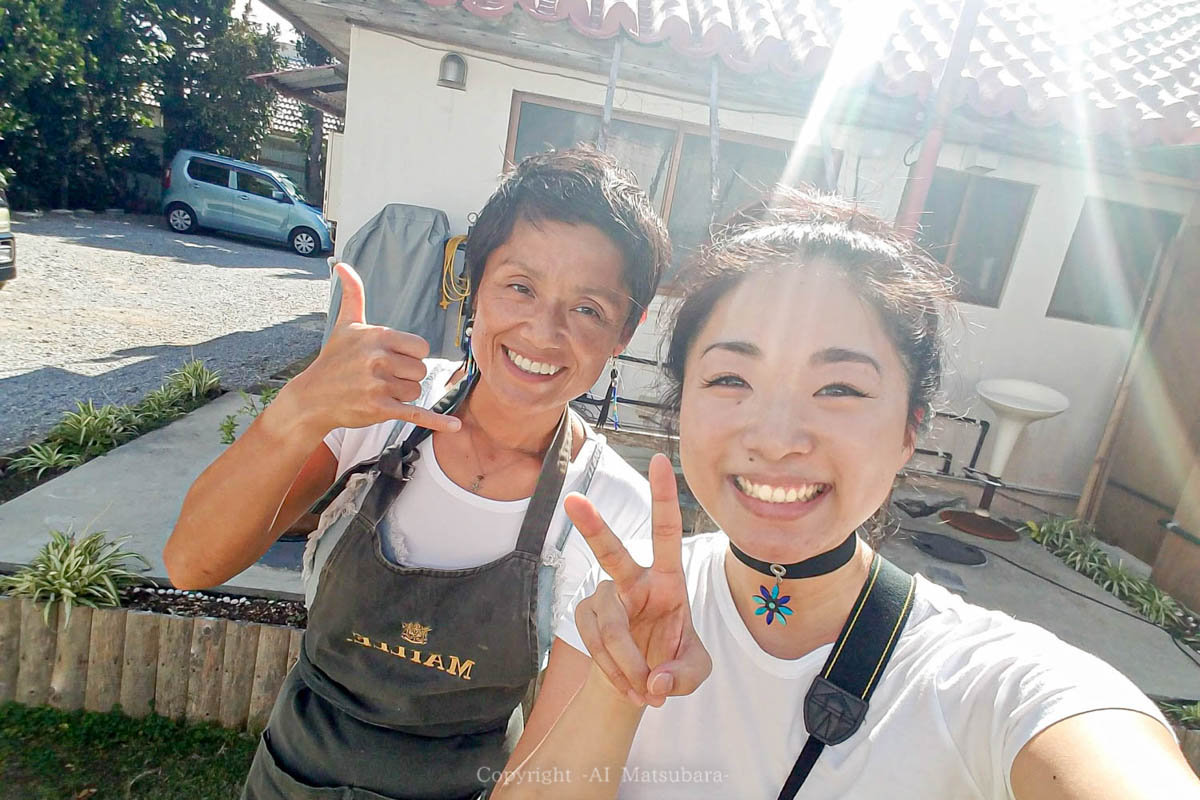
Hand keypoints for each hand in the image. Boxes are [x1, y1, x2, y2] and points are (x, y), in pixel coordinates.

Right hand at [278, 263, 461, 438]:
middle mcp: (379, 359)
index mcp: (378, 337)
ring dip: (401, 394)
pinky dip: (436, 421)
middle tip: (381, 377)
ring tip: (376, 390)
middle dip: (406, 376)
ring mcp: (379, 385)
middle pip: (421, 370)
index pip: (421, 347)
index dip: (410, 355)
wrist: (312, 397)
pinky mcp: (380, 408)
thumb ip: (352, 295)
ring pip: (416, 391)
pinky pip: (415, 413)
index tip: (391, 358)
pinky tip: (455, 427)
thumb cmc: (333, 360)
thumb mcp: (344, 325)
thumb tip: (343, 265)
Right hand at [565, 453, 711, 707]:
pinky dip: (615, 673)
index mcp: (668, 580)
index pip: (667, 532)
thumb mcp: (694, 672)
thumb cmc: (671, 664)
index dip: (664, 496)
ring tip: (644, 692)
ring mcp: (605, 598)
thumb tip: (655, 681)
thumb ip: (683, 676)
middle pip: (612, 554)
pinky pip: (597, 647)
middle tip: (573, 500)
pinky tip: (626, 685)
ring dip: (629, 668)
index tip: (660, 459)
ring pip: (611, 630)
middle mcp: (633, 581)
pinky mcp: (584, 617)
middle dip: (593, 527)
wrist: (638, 683)